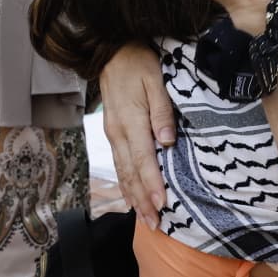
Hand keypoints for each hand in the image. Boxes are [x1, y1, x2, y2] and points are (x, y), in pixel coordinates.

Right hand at [99, 43, 175, 219]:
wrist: (110, 51)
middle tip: (156, 224)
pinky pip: (118, 165)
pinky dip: (125, 184)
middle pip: (131, 173)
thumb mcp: (155, 80)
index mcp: (131, 121)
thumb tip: (167, 141)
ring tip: (146, 220)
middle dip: (143, 201)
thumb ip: (162, 111)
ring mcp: (112, 134)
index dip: (152, 184)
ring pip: (122, 173)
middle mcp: (118, 133)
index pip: (143, 159)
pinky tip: (132, 198)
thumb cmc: (138, 63)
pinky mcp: (111, 133)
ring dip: (134, 198)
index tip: (162, 204)